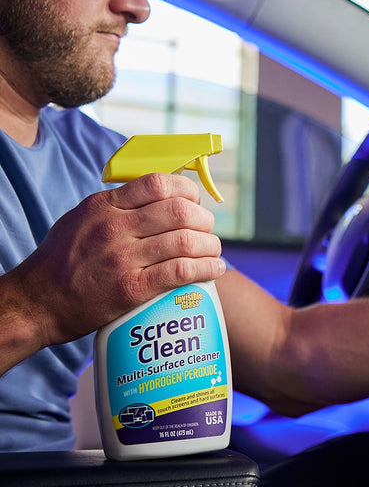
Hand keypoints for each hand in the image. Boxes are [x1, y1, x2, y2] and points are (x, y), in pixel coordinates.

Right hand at [6, 173, 224, 351]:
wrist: (36, 303)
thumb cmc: (61, 261)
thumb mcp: (82, 218)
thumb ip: (117, 206)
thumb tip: (159, 195)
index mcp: (104, 206)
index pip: (159, 183)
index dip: (187, 191)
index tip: (195, 203)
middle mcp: (114, 228)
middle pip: (181, 212)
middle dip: (204, 220)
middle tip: (207, 230)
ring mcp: (122, 258)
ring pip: (186, 241)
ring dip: (210, 246)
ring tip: (213, 251)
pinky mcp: (130, 288)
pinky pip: (181, 271)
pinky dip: (206, 268)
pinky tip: (214, 269)